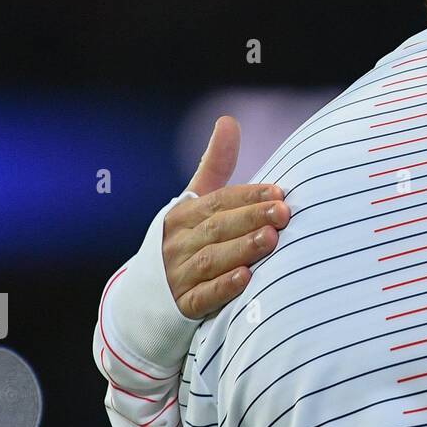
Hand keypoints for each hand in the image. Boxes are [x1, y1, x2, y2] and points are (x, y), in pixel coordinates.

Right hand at [161, 115, 289, 317]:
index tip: (280, 191)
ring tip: (271, 240)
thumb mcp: (194, 202)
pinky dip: (223, 287)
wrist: (143, 296)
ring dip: (242, 249)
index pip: (218, 202)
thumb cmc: (183, 239)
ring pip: (212, 260)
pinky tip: (245, 279)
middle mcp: (178, 243)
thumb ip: (215, 165)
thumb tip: (228, 120)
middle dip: (251, 219)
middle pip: (218, 228)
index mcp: (183, 215)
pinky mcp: (182, 306)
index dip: (248, 196)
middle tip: (283, 213)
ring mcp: (178, 275)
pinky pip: (203, 296)